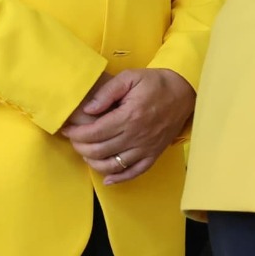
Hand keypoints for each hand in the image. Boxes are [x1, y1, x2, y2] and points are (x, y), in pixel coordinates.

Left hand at [62, 68, 194, 183]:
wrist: (186, 92)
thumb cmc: (156, 83)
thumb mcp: (130, 77)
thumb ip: (107, 91)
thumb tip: (88, 110)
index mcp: (130, 116)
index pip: (94, 132)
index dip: (75, 134)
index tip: (68, 129)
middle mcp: (137, 135)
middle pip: (99, 150)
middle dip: (80, 147)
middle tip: (75, 139)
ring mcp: (147, 147)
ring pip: (113, 165)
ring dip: (94, 162)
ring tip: (87, 153)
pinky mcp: (154, 153)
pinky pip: (135, 172)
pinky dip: (119, 178)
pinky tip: (107, 178)